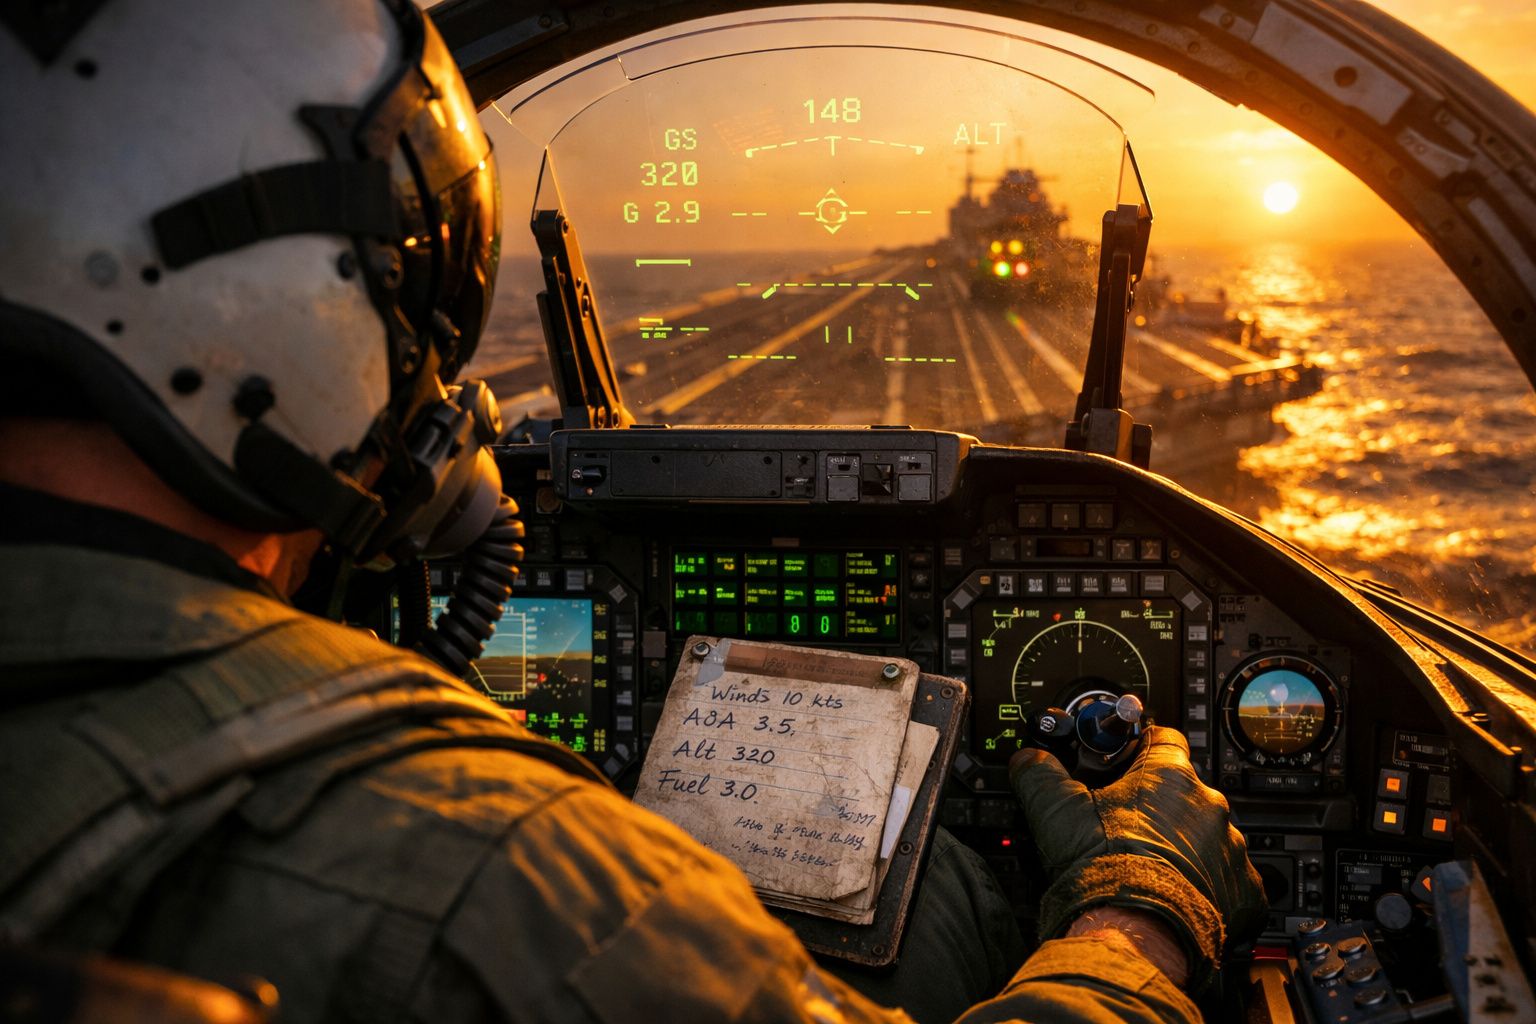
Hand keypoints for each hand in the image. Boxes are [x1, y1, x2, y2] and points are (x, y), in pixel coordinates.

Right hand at [1009, 725, 1265, 991]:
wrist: (1135, 933)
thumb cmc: (1103, 870)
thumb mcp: (1056, 811)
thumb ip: (1041, 774)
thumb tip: (1029, 760)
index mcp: (1169, 775)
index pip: (1164, 738)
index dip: (1143, 749)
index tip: (1129, 763)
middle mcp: (1208, 806)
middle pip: (1186, 792)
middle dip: (1161, 807)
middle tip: (1130, 828)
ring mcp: (1230, 848)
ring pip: (1208, 836)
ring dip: (1185, 847)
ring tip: (1153, 869)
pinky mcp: (1245, 890)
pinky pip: (1231, 881)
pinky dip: (1211, 887)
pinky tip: (1182, 896)